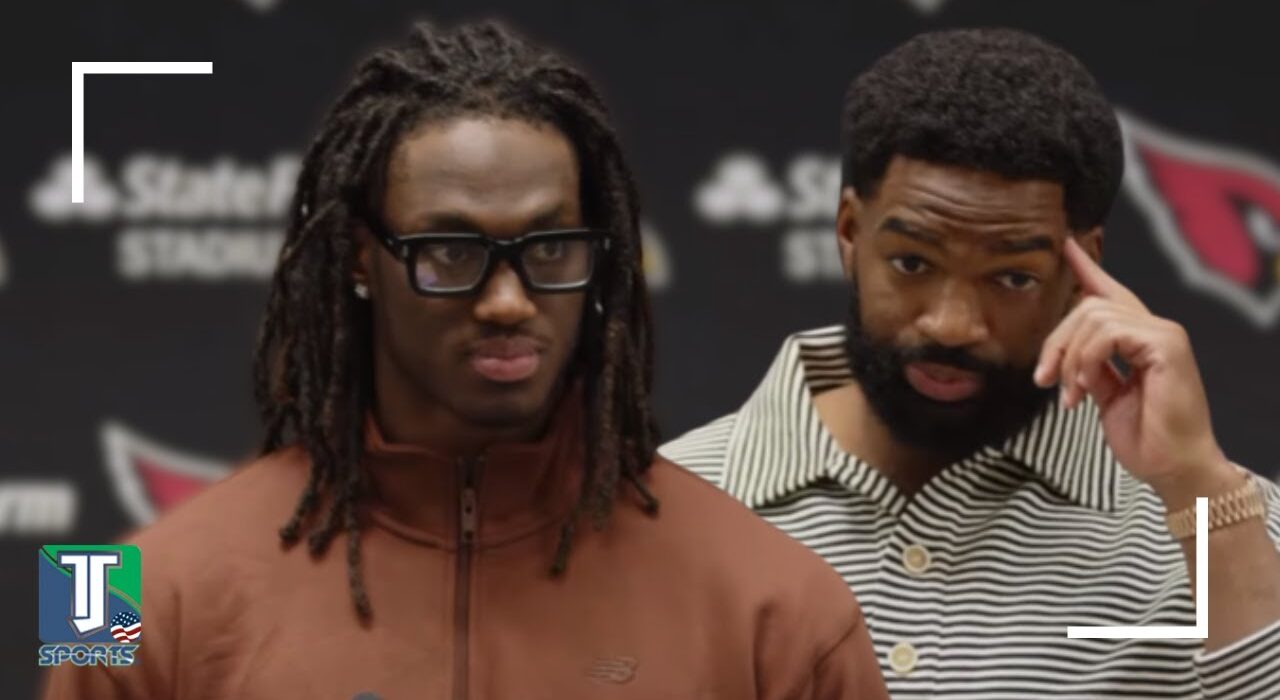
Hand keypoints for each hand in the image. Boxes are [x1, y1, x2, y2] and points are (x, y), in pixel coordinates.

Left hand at [1033, 238, 1232, 504]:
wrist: (1173, 466)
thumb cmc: (1146, 437)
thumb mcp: (1107, 395)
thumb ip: (1091, 366)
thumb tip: (1066, 352)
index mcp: (1141, 338)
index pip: (1111, 293)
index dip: (1087, 269)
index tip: (1066, 246)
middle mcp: (1155, 328)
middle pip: (1088, 306)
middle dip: (1056, 341)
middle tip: (1044, 380)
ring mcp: (1163, 333)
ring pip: (1093, 316)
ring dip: (1069, 358)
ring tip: (1070, 394)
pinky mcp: (1166, 344)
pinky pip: (1108, 332)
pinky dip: (1086, 360)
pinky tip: (1086, 389)